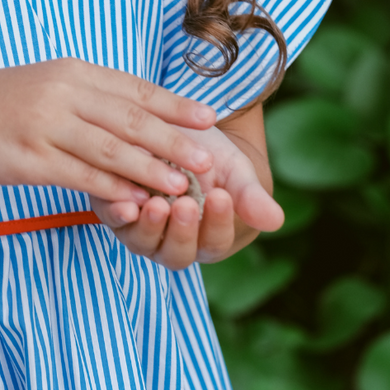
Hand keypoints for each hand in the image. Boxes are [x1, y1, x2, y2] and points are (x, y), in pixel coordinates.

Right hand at [0, 57, 216, 205]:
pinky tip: (136, 202)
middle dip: (174, 141)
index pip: (134, 89)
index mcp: (71, 71)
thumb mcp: (44, 85)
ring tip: (182, 186)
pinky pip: (81, 176)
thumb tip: (135, 112)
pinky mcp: (29, 159)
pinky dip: (112, 190)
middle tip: (208, 160)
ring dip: (151, 170)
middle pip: (131, 119)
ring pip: (111, 150)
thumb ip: (86, 96)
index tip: (208, 119)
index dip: (174, 106)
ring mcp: (45, 125)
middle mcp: (62, 94)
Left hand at [89, 108, 284, 268]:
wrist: (181, 137)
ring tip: (157, 203)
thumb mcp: (236, 172)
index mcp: (209, 240)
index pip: (215, 242)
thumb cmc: (217, 160)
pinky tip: (123, 200)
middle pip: (178, 253)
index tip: (221, 197)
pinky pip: (113, 220)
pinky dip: (117, 213)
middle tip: (186, 205)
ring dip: (150, 226)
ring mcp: (142, 232)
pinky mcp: (115, 211)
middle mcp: (173, 243)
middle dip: (183, 230)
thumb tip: (276, 220)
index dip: (218, 223)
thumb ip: (252, 197)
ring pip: (144, 242)